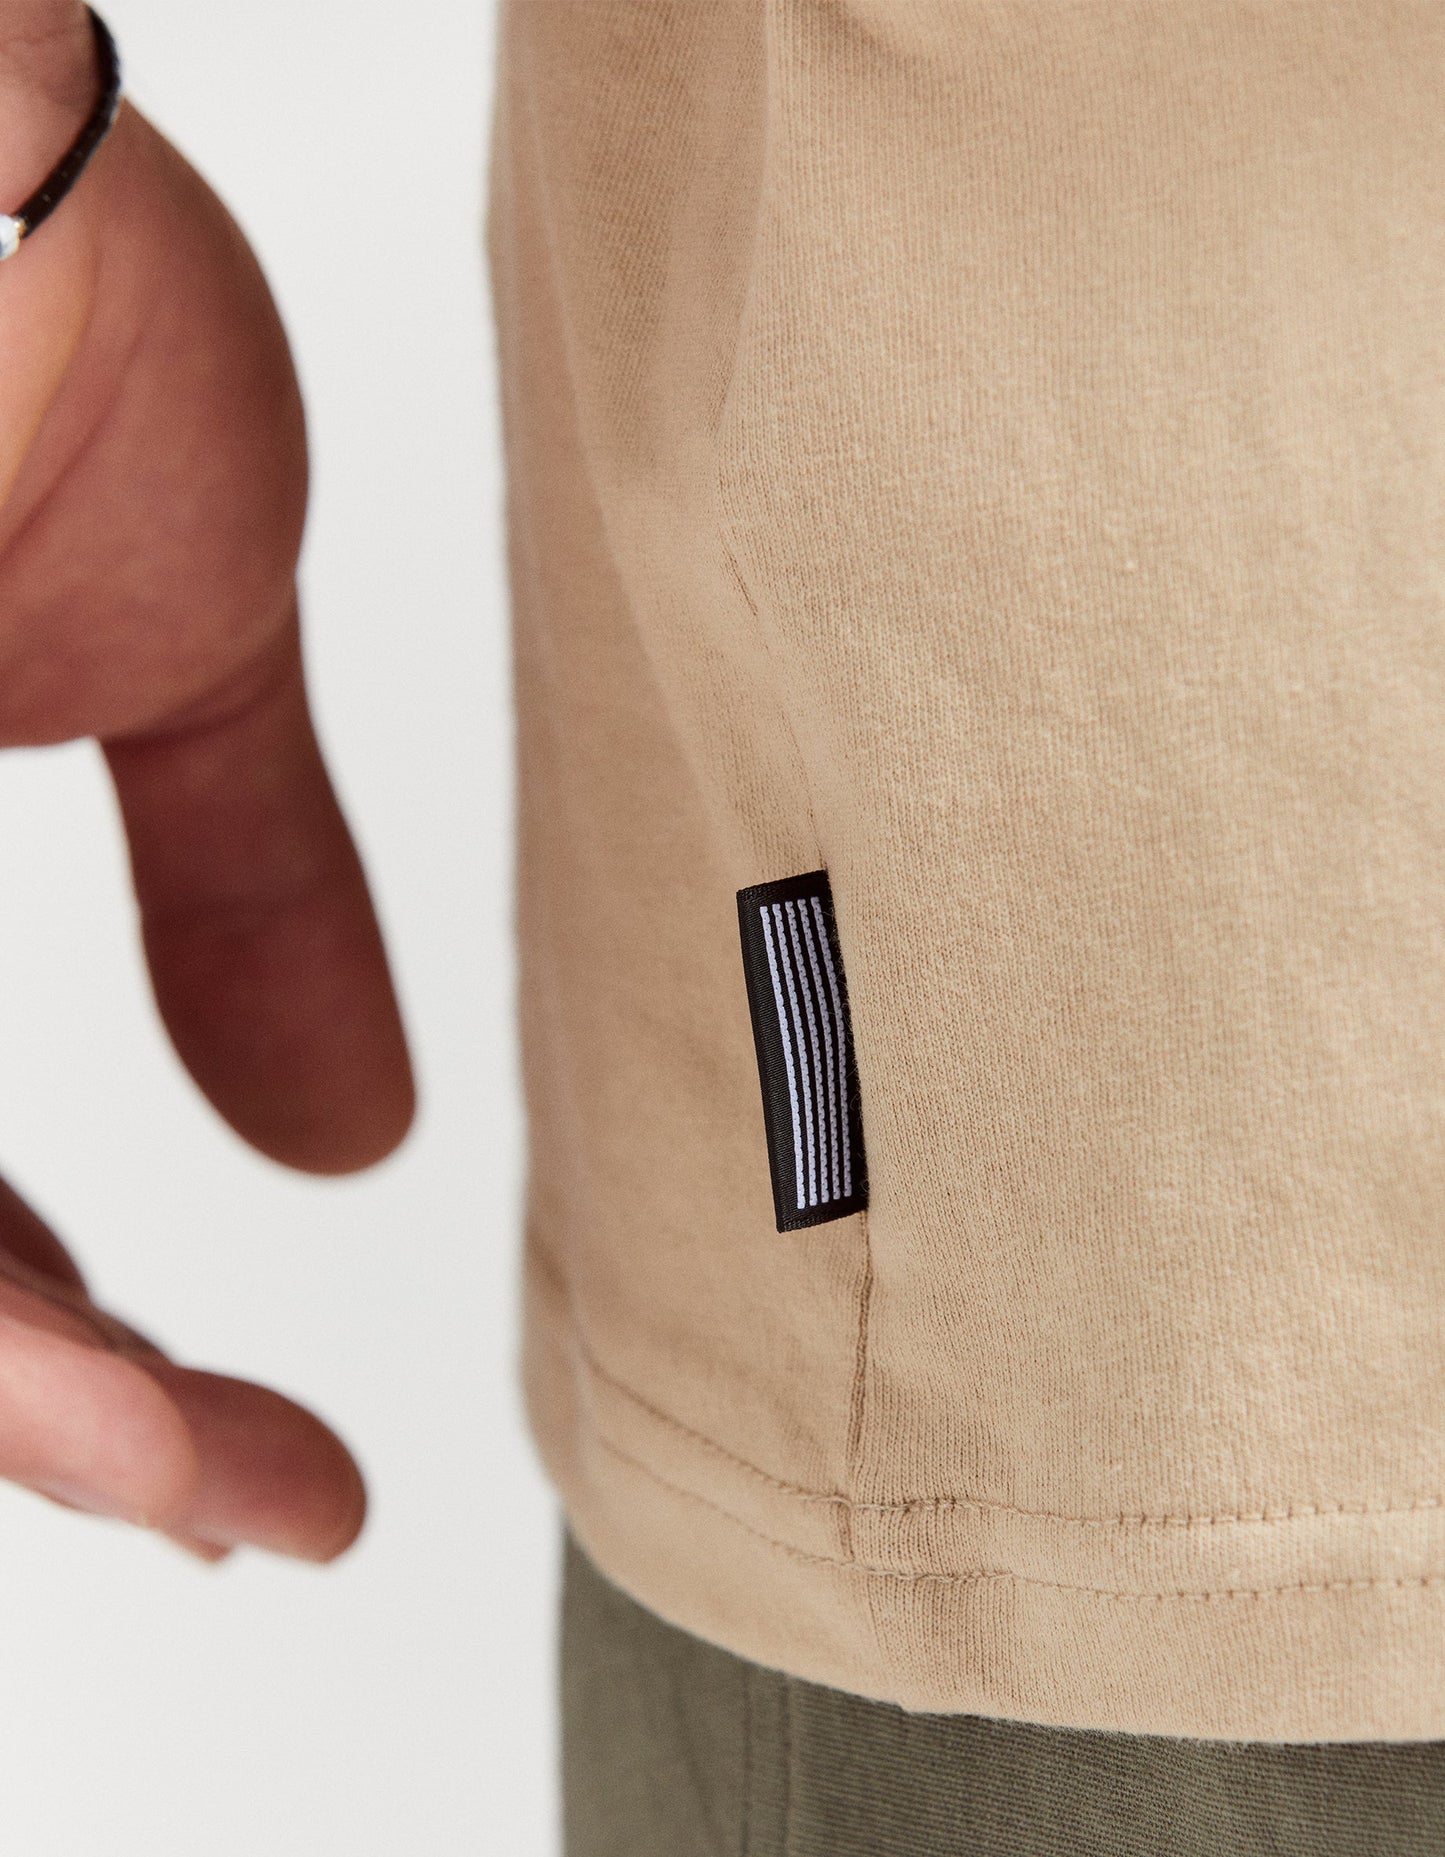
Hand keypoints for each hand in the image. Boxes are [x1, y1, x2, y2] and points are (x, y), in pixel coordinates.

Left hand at [0, 13, 414, 1558]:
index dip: (75, 1333)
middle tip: (242, 1486)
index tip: (237, 1426)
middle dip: (64, 1406)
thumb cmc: (46, 264)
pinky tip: (108, 1411)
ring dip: (17, 1393)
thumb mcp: (198, 623)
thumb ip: (247, 890)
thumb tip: (351, 1119)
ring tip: (208, 1480)